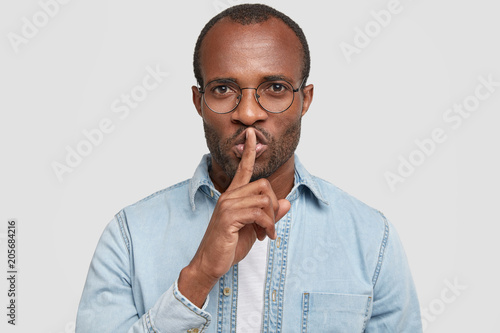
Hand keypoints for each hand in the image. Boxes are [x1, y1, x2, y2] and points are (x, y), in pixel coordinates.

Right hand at [178, 128, 290, 306]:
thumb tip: (286, 203)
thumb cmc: (229, 246)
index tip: (252, 133)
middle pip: (264, 185)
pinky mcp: (229, 217)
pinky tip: (265, 237)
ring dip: (272, 220)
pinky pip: (258, 214)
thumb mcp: (254, 229)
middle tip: (271, 225)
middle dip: (274, 206)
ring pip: (263, 200)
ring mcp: (227, 205)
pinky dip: (268, 226)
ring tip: (267, 234)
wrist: (210, 263)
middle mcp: (229, 196)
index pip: (243, 168)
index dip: (249, 152)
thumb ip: (269, 215)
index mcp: (233, 196)